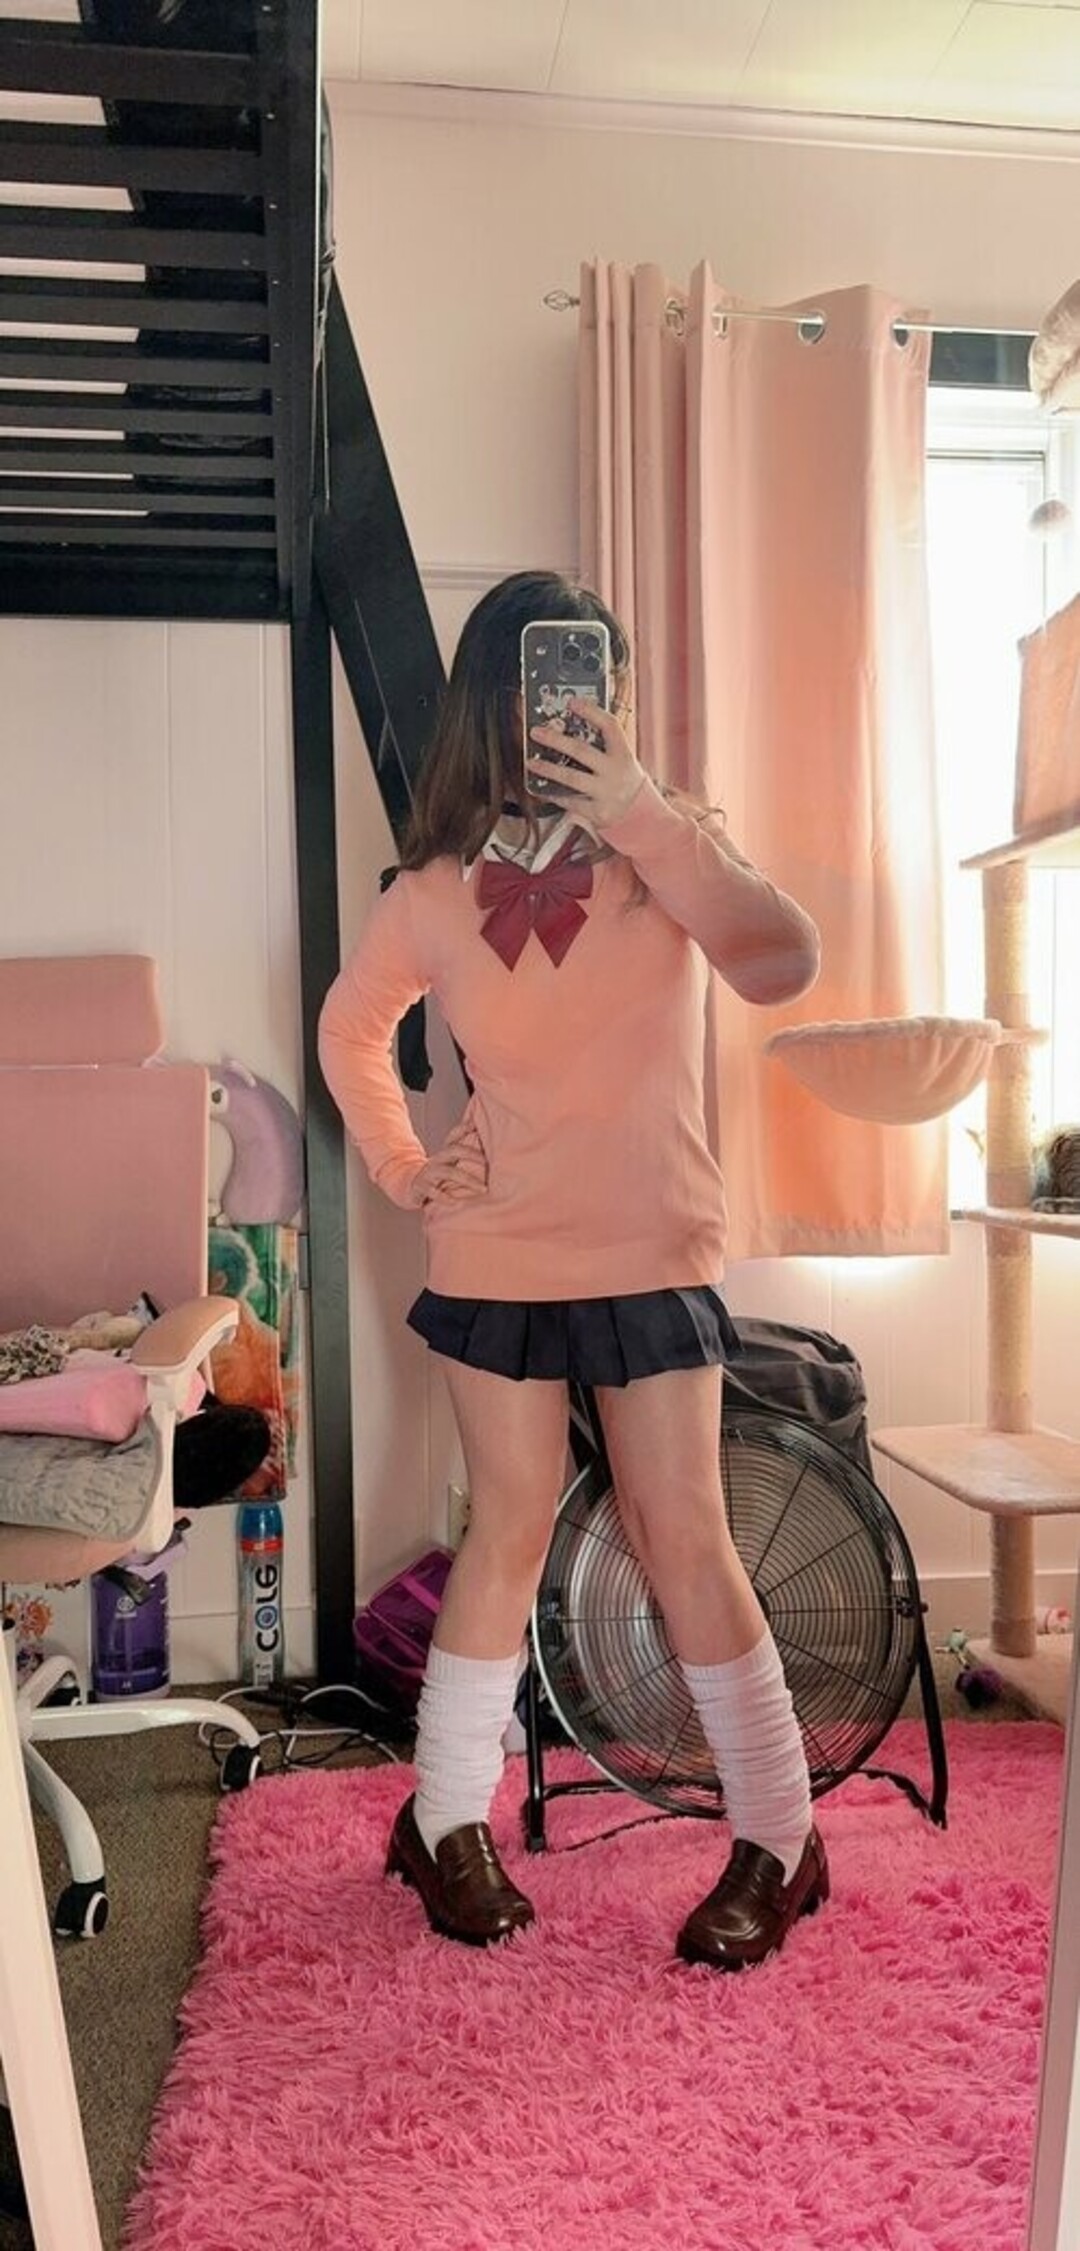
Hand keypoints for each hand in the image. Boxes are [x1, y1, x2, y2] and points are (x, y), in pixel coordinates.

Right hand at [407, 1116, 488, 1208]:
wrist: (410, 1186)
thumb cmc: (437, 1174)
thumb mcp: (448, 1162)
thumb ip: (462, 1151)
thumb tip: (478, 1131)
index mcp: (444, 1153)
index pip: (453, 1136)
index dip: (462, 1129)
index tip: (474, 1125)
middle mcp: (437, 1160)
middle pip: (454, 1150)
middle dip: (472, 1154)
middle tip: (488, 1164)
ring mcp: (429, 1173)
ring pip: (449, 1172)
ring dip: (468, 1180)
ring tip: (483, 1189)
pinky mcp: (422, 1187)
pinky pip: (433, 1192)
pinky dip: (445, 1197)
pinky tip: (456, 1202)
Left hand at [526, 699, 646, 830]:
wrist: (642, 817)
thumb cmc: (624, 781)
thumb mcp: (622, 761)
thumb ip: (603, 747)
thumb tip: (570, 727)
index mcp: (624, 754)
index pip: (609, 726)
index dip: (591, 712)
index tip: (572, 702)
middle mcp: (616, 772)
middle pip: (582, 751)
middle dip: (556, 740)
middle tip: (536, 732)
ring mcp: (606, 793)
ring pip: (571, 778)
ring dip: (548, 769)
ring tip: (531, 762)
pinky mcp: (598, 812)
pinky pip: (570, 802)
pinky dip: (554, 794)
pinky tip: (541, 788)